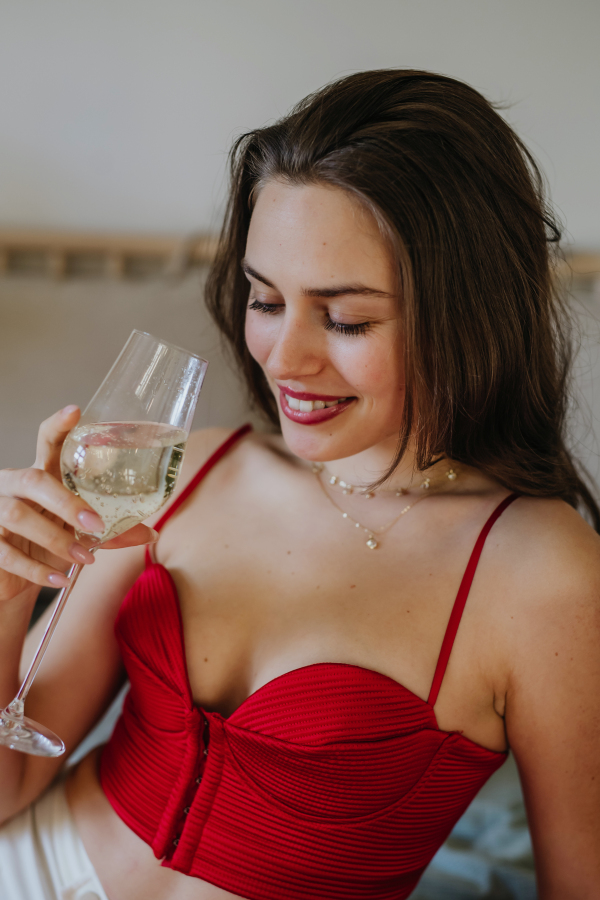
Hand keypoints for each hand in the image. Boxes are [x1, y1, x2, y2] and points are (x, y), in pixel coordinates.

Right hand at [0, 406, 156, 601]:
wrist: (13, 575)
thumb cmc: (48, 541)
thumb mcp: (78, 533)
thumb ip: (111, 532)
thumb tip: (150, 532)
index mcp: (40, 474)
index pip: (46, 442)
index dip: (58, 426)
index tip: (75, 411)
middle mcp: (12, 485)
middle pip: (32, 480)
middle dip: (65, 502)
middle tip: (96, 525)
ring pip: (17, 516)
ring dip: (57, 540)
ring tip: (86, 559)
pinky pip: (5, 553)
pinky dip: (36, 570)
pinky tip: (59, 580)